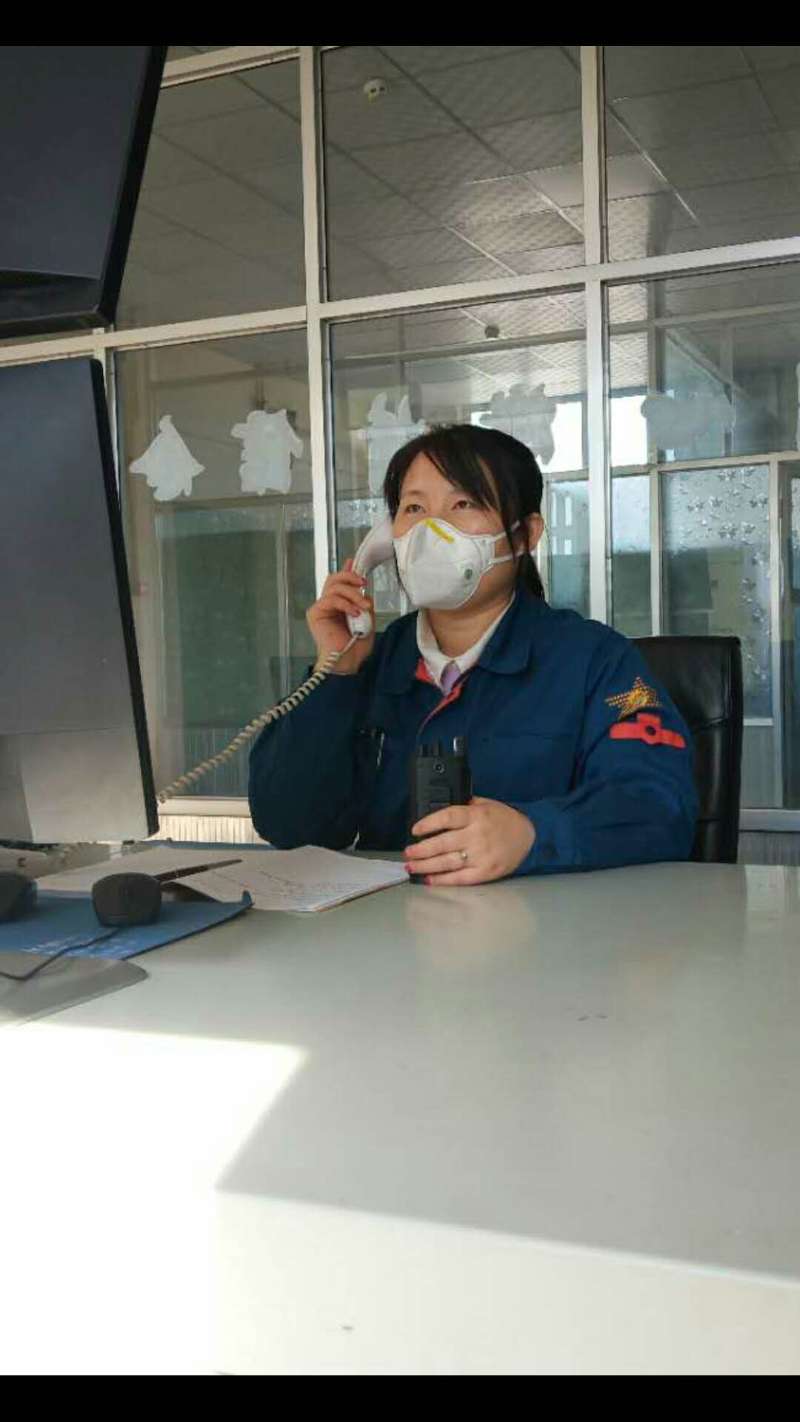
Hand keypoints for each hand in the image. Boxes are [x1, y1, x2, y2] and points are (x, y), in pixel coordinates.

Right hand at [306, 558, 374, 674]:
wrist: (347, 662)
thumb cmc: (355, 646)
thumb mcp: (367, 619)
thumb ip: (364, 602)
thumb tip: (365, 589)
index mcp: (339, 604)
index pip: (340, 581)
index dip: (347, 570)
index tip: (354, 561)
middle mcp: (328, 604)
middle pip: (335, 578)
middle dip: (351, 577)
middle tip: (363, 584)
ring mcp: (321, 608)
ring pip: (335, 587)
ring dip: (353, 594)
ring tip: (363, 606)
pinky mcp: (315, 613)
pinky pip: (330, 599)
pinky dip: (345, 604)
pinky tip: (354, 613)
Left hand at [404, 796, 535, 885]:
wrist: (530, 836)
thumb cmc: (505, 820)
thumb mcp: (486, 804)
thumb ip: (464, 806)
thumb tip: (438, 811)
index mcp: (476, 816)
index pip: (447, 817)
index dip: (428, 823)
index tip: (415, 830)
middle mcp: (477, 835)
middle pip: (442, 843)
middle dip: (421, 850)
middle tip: (408, 853)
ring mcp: (481, 856)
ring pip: (447, 862)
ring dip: (426, 866)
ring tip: (412, 866)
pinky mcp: (486, 872)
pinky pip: (460, 878)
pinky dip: (443, 880)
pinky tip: (430, 879)